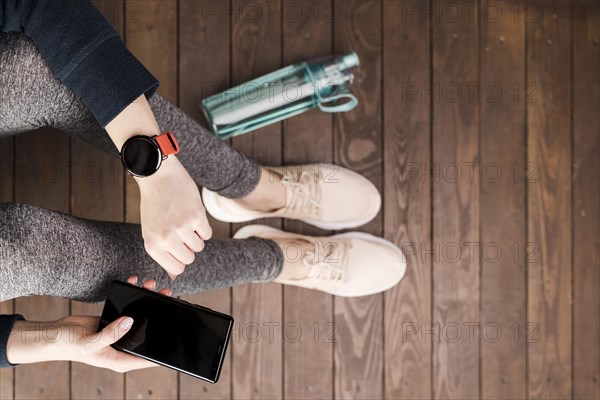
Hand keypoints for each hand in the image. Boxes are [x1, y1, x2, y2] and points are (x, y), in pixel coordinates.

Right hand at [6, 277, 171, 372]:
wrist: (55, 334)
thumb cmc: (69, 345)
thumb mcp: (89, 343)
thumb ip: (110, 334)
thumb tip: (130, 322)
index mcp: (121, 358)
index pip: (148, 358)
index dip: (163, 351)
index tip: (178, 336)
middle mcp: (123, 346)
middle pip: (148, 331)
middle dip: (159, 314)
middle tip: (167, 296)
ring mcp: (120, 332)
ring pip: (140, 316)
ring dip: (147, 299)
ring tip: (152, 285)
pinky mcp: (115, 320)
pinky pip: (128, 307)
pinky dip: (133, 295)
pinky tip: (136, 283)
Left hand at [104, 95, 212, 279]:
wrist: (159, 176)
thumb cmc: (154, 204)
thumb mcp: (152, 231)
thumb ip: (163, 253)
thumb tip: (175, 276)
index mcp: (153, 245)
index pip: (177, 268)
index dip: (180, 258)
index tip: (178, 247)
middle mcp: (167, 239)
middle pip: (190, 258)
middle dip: (189, 247)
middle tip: (181, 231)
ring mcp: (182, 229)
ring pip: (199, 246)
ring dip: (196, 235)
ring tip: (184, 220)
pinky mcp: (197, 217)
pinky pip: (207, 234)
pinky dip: (203, 226)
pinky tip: (192, 214)